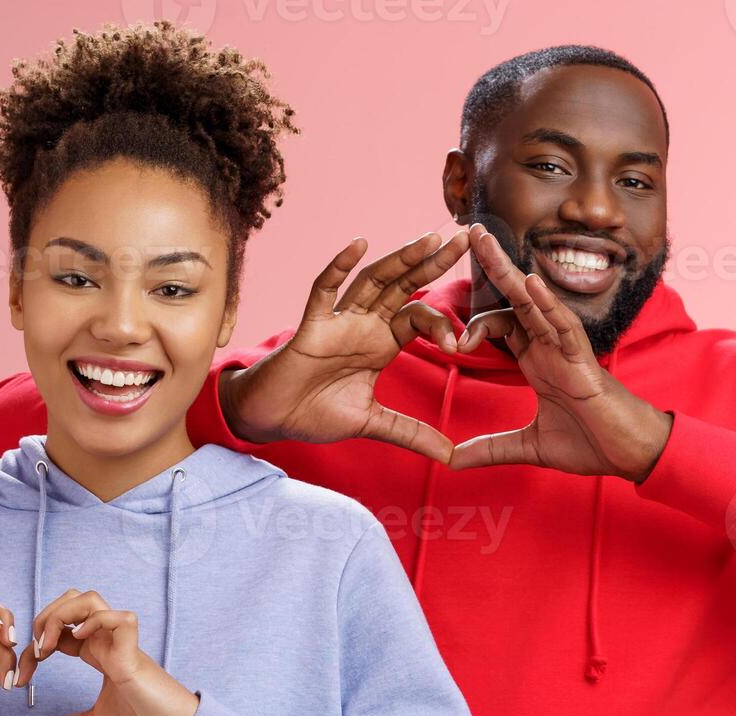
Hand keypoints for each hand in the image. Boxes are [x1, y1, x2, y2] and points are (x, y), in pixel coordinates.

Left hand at [12, 589, 199, 715]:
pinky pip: (119, 617)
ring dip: (62, 615)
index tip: (21, 678)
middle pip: (72, 600)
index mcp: (98, 652)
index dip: (34, 645)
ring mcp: (122, 642)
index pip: (59, 629)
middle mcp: (107, 640)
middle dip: (44, 618)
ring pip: (90, 599)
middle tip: (35, 652)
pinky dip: (95, 621)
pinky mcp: (135, 652)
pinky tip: (78, 639)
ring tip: (49, 645)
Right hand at [219, 230, 479, 460]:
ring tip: (429, 240)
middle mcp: (364, 325)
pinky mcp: (310, 327)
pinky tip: (359, 245)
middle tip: (463, 239)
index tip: (459, 343)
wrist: (272, 419)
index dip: (441, 323)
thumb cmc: (315, 412)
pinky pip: (324, 291)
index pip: (418, 317)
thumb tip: (450, 457)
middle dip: (432, 263)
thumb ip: (411, 434)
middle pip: (403, 286)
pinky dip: (340, 267)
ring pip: (373, 281)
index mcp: (381, 343)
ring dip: (400, 259)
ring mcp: (338, 322)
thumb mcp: (373, 424)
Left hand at [450, 227, 673, 481]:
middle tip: (468, 231)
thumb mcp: (529, 447)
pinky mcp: (583, 359)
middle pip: (515, 297)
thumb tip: (450, 461)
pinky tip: (529, 281)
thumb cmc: (590, 443)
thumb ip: (489, 448)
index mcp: (537, 359)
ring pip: (534, 301)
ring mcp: (566, 348)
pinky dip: (546, 303)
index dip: (473, 327)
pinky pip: (563, 324)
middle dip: (493, 265)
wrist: (629, 454)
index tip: (452, 346)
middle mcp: (549, 345)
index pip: (500, 324)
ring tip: (485, 241)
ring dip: (509, 270)